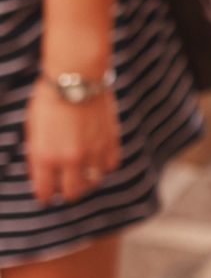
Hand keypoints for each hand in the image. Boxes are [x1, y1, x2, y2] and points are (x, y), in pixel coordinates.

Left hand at [25, 81, 120, 203]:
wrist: (75, 79)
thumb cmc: (48, 100)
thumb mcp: (32, 129)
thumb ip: (38, 154)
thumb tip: (44, 170)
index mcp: (44, 157)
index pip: (45, 191)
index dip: (45, 197)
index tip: (46, 198)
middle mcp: (69, 159)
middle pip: (72, 193)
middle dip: (67, 193)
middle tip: (66, 189)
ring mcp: (92, 152)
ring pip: (93, 182)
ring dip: (87, 182)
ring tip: (84, 177)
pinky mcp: (110, 143)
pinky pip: (110, 166)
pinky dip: (104, 167)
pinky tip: (98, 162)